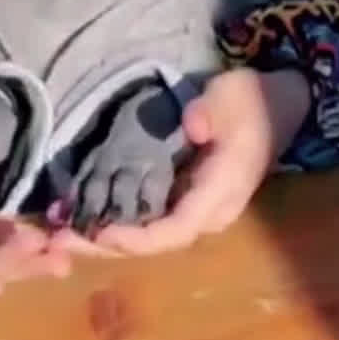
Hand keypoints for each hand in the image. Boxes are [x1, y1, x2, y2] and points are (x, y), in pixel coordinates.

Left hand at [62, 67, 308, 257]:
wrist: (279, 105)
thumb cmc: (252, 101)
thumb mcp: (232, 95)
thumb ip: (211, 110)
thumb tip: (191, 125)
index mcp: (222, 191)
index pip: (178, 229)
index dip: (139, 237)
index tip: (100, 231)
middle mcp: (211, 212)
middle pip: (156, 242)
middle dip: (107, 244)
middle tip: (59, 241)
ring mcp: (200, 210)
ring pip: (151, 236)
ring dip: (106, 237)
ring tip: (61, 234)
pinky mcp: (189, 201)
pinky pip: (151, 221)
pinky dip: (118, 221)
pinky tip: (86, 216)